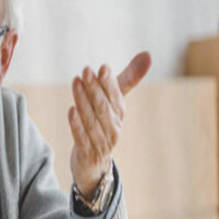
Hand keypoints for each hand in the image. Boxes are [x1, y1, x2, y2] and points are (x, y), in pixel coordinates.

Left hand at [68, 52, 151, 198]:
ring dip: (83, 100)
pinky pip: (82, 138)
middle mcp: (113, 128)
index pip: (116, 96)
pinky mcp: (88, 154)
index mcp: (120, 113)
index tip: (103, 67)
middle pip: (103, 106)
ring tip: (75, 83)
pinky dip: (77, 124)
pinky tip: (71, 110)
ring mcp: (101, 142)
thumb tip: (148, 54)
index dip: (109, 83)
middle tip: (86, 70)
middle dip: (95, 88)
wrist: (95, 165)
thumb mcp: (114, 102)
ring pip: (92, 120)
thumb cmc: (104, 125)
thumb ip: (128, 78)